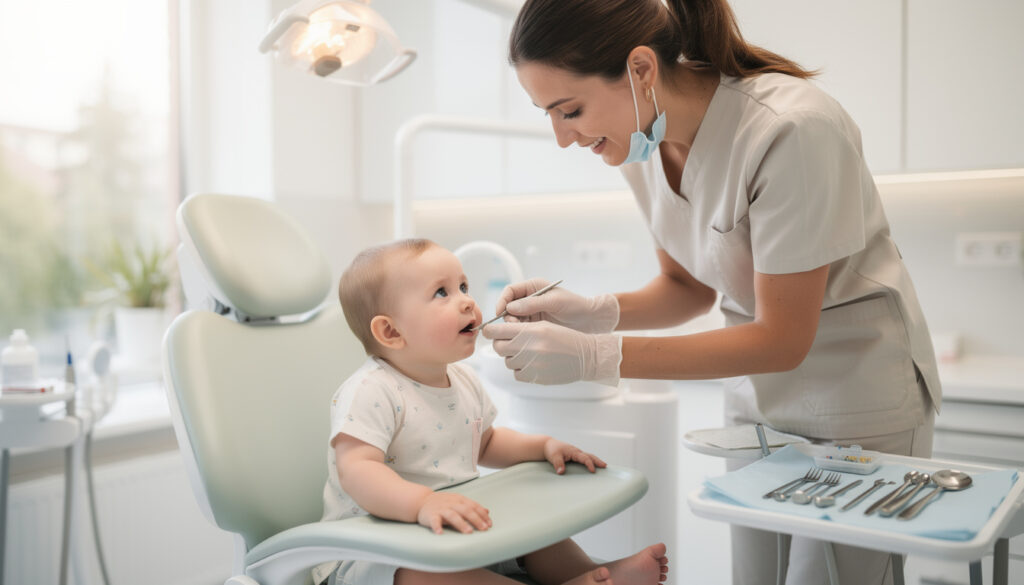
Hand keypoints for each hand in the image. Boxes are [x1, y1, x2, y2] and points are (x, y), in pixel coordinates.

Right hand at [416, 492, 491, 534]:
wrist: (422, 500)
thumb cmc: (442, 502)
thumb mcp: (458, 501)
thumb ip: (472, 506)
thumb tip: (487, 511)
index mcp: (459, 500)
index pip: (474, 506)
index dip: (482, 515)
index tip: (489, 524)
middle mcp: (451, 503)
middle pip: (466, 510)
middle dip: (476, 519)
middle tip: (484, 529)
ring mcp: (441, 509)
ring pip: (452, 515)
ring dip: (461, 524)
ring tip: (468, 532)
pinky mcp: (431, 515)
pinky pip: (434, 521)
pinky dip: (437, 527)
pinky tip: (440, 533)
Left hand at [482, 321, 621, 385]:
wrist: (585, 356)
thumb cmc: (565, 337)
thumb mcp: (543, 325)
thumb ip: (520, 328)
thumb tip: (497, 332)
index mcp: (530, 330)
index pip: (496, 331)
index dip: (490, 331)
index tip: (491, 331)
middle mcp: (528, 347)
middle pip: (498, 347)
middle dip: (501, 344)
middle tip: (510, 342)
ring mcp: (531, 364)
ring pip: (507, 361)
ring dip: (513, 357)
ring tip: (529, 353)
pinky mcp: (535, 377)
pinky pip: (517, 374)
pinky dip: (521, 369)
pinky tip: (534, 363)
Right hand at [497, 278, 618, 333]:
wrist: (590, 321)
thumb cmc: (576, 306)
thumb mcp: (555, 302)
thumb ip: (533, 303)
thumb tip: (511, 307)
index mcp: (534, 287)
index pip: (510, 291)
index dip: (502, 301)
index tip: (500, 312)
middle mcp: (530, 299)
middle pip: (508, 306)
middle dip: (506, 316)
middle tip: (513, 325)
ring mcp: (531, 313)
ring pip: (512, 319)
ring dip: (513, 326)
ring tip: (521, 332)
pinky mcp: (534, 325)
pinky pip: (521, 328)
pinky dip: (519, 333)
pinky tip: (524, 338)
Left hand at [543, 439, 607, 473]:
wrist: (547, 445)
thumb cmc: (551, 449)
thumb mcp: (554, 457)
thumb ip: (558, 464)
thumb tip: (561, 472)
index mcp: (574, 451)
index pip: (584, 458)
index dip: (589, 464)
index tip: (593, 470)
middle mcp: (576, 452)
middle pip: (590, 456)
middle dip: (597, 461)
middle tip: (605, 466)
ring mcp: (576, 453)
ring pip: (588, 456)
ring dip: (595, 460)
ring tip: (602, 465)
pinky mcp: (574, 455)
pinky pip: (584, 458)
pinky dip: (589, 461)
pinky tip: (591, 466)